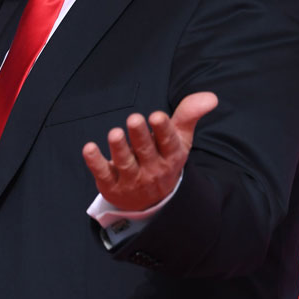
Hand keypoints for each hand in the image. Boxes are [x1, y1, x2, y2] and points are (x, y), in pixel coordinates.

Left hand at [82, 92, 217, 210]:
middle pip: (146, 152)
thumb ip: (189, 115)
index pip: (169, 143)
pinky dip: (95, 162)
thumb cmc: (164, 159)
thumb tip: (210, 97)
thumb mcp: (179, 139)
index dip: (163, 130)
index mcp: (171, 156)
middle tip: (133, 118)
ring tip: (114, 133)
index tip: (157, 116)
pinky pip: (103, 173)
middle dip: (140, 135)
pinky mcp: (112, 185)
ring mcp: (132, 179)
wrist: (152, 201)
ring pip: (125, 163)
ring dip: (119, 148)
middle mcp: (152, 169)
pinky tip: (88, 149)